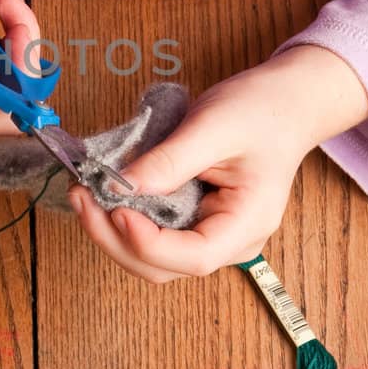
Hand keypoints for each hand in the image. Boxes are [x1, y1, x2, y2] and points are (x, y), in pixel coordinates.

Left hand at [67, 47, 367, 281]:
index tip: (116, 209)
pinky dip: (121, 219)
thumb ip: (171, 160)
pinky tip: (100, 193)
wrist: (286, 103)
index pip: (193, 257)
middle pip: (162, 265)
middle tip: (81, 197)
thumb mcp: (215, 126)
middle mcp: (229, 240)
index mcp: (247, 223)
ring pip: (151, 256)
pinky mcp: (192, 221)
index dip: (147, 242)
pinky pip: (152, 233)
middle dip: (115, 238)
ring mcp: (209, 234)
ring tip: (83, 193)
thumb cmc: (262, 111)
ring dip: (111, 231)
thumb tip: (121, 186)